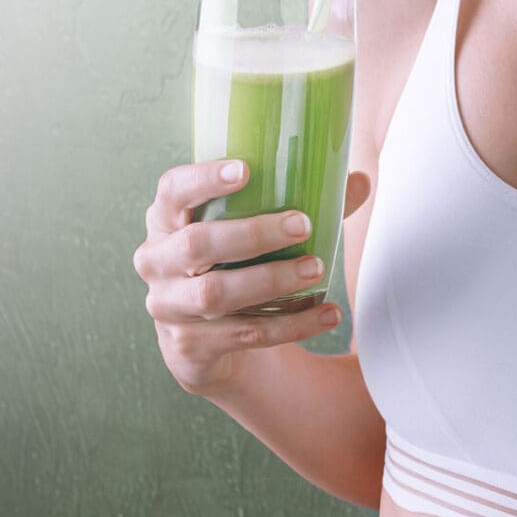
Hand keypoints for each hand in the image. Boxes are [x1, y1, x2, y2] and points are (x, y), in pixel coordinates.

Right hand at [133, 159, 370, 395]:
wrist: (204, 345)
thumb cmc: (231, 267)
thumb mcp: (249, 234)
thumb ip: (298, 206)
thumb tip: (360, 181)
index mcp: (166, 220)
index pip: (173, 190)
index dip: (204, 178)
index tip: (246, 170)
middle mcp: (156, 261)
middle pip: (197, 244)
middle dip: (253, 234)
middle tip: (302, 225)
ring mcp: (168, 307)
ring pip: (216, 294)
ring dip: (271, 280)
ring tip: (316, 269)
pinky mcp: (187, 347)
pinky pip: (242, 335)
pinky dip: (290, 325)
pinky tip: (325, 314)